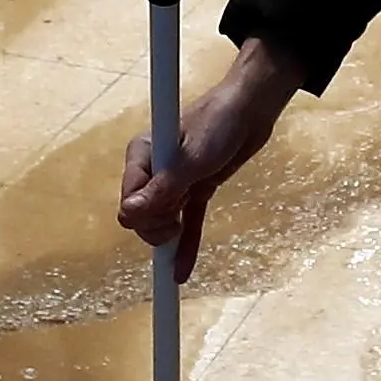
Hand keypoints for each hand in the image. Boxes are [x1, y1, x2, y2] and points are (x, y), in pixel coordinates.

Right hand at [120, 38, 298, 262]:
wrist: (252, 109)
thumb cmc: (218, 123)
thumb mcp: (191, 159)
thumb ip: (162, 189)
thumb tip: (128, 215)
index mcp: (142, 155)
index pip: (128, 200)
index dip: (144, 215)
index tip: (169, 214)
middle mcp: (153, 170)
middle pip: (141, 216)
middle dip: (156, 226)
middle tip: (177, 219)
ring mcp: (175, 182)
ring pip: (160, 223)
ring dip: (170, 236)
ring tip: (181, 232)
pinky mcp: (197, 190)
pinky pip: (187, 224)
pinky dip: (185, 246)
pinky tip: (181, 272)